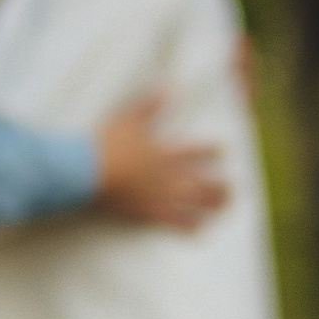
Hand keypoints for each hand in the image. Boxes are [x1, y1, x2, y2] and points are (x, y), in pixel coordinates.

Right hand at [96, 94, 227, 230]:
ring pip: (198, 204)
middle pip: (205, 182)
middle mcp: (169, 175)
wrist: (87, 171)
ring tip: (224, 206)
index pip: (198, 151)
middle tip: (231, 187)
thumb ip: (149, 104)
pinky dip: (191, 226)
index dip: (214, 150)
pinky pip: (177, 223)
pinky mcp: (150, 213)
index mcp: (165, 152)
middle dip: (222, 186)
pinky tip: (200, 229)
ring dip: (214, 205)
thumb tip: (168, 88)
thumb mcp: (128, 117)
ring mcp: (162, 196)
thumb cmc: (105, 143)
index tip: (223, 150)